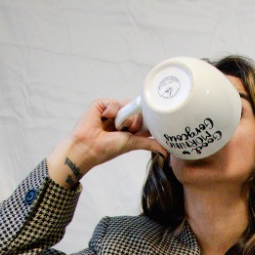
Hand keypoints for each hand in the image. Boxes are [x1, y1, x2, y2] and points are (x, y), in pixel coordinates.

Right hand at [46, 99, 167, 188]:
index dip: (146, 119)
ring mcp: (111, 112)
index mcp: (129, 129)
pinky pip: (113, 101)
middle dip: (134, 119)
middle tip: (128, 129)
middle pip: (136, 109)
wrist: (88, 147)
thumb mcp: (132, 144)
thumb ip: (148, 144)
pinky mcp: (101, 105)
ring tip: (115, 126)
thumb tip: (165, 152)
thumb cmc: (107, 149)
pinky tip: (104, 119)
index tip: (144, 125)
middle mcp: (121, 119)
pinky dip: (111, 110)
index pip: (143, 118)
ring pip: (126, 104)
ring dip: (122, 115)